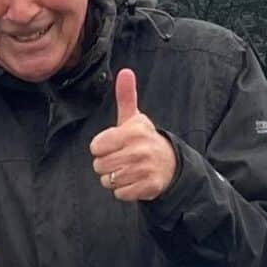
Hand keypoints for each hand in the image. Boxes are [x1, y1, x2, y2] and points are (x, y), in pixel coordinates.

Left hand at [90, 69, 174, 202]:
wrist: (171, 163)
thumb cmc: (145, 139)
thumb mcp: (135, 118)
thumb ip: (126, 96)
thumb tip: (125, 72)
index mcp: (132, 132)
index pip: (96, 146)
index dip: (101, 147)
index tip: (114, 145)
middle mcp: (139, 151)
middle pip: (99, 165)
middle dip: (106, 164)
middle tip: (120, 159)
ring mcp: (144, 170)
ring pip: (108, 181)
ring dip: (114, 178)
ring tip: (127, 169)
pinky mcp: (148, 187)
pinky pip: (120, 194)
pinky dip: (124, 190)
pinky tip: (133, 181)